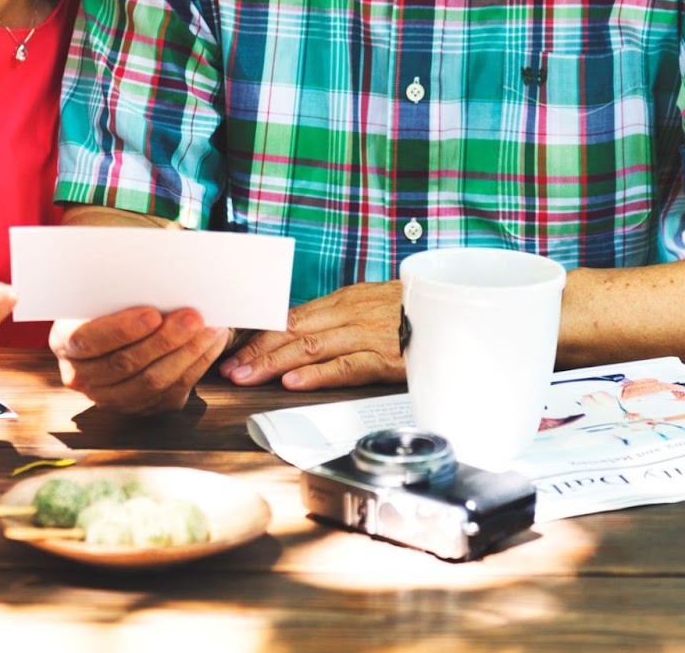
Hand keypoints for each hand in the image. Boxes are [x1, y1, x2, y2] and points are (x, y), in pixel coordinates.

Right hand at [50, 305, 229, 413]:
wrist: (115, 326)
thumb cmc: (111, 299)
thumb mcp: (102, 290)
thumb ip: (117, 289)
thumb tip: (153, 276)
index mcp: (65, 341)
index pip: (89, 340)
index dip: (121, 329)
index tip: (152, 314)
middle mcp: (82, 376)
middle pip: (125, 363)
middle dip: (164, 340)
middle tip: (193, 317)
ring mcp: (111, 398)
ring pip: (152, 382)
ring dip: (187, 354)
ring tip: (211, 328)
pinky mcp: (141, 407)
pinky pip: (172, 393)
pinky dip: (197, 366)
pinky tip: (212, 343)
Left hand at [220, 281, 404, 390]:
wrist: (456, 310)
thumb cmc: (413, 311)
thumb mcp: (370, 306)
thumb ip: (338, 319)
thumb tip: (300, 331)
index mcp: (343, 301)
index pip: (290, 318)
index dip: (259, 335)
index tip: (232, 350)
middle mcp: (349, 314)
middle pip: (292, 332)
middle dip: (256, 350)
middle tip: (228, 369)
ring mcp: (366, 334)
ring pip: (310, 347)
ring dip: (274, 363)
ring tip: (248, 377)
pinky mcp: (386, 356)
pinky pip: (345, 365)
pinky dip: (316, 374)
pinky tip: (293, 382)